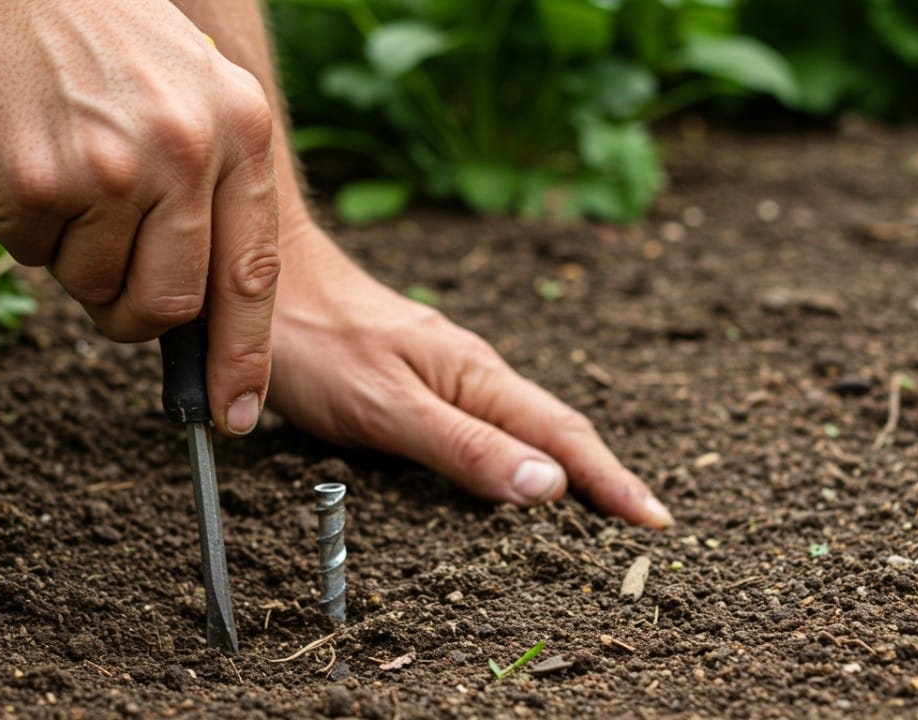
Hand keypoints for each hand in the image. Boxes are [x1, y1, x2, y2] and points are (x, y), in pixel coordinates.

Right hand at [0, 0, 279, 435]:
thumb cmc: (110, 40)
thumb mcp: (197, 97)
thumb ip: (211, 195)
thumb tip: (197, 315)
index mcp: (240, 133)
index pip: (252, 276)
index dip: (243, 357)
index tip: (234, 414)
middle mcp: (184, 153)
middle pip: (170, 306)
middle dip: (136, 320)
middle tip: (112, 294)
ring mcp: (109, 168)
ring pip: (93, 288)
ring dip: (75, 261)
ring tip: (68, 183)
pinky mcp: (36, 178)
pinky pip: (31, 256)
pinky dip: (26, 231)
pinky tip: (29, 162)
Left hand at [269, 223, 672, 526]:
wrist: (263, 282)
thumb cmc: (317, 340)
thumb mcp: (388, 406)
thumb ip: (464, 446)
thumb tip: (548, 487)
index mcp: (476, 377)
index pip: (563, 436)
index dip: (611, 482)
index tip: (654, 522)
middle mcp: (470, 372)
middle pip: (552, 429)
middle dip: (602, 476)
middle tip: (639, 523)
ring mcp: (443, 371)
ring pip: (518, 424)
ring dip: (562, 464)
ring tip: (594, 505)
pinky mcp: (415, 377)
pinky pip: (481, 420)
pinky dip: (512, 450)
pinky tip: (509, 466)